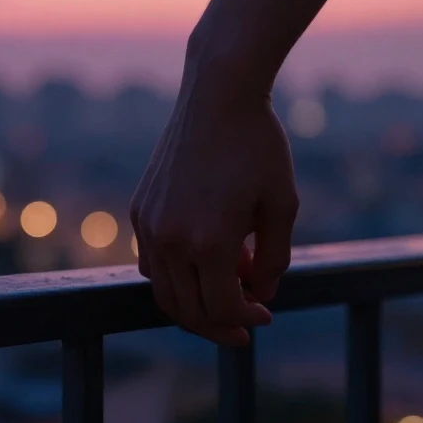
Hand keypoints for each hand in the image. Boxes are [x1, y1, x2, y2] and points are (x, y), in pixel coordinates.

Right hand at [130, 70, 296, 345]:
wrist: (218, 96)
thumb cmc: (259, 146)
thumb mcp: (282, 206)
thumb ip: (274, 259)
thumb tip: (260, 293)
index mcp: (209, 242)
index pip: (221, 308)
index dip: (246, 320)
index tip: (266, 315)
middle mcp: (170, 239)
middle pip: (187, 310)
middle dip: (218, 325)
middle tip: (244, 326)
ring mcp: (149, 225)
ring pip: (163, 291)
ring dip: (195, 302)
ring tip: (228, 290)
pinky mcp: (140, 209)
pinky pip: (152, 261)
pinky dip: (176, 275)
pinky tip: (206, 260)